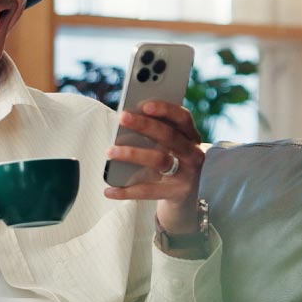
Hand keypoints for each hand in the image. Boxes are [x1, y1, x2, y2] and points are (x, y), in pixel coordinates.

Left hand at [104, 101, 205, 233]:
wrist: (190, 197)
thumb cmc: (173, 162)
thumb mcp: (172, 147)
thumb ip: (157, 134)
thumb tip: (127, 123)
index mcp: (191, 136)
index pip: (182, 118)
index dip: (166, 110)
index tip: (145, 104)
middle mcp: (193, 153)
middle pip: (169, 136)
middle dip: (145, 125)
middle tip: (122, 118)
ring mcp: (187, 174)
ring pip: (159, 160)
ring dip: (133, 154)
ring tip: (110, 151)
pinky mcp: (177, 193)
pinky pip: (149, 191)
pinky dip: (127, 191)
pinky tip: (109, 190)